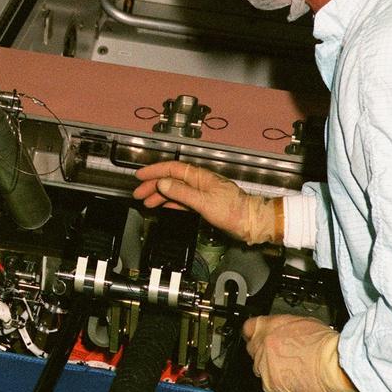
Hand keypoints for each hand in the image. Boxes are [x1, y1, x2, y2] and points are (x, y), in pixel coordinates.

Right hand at [133, 161, 281, 243]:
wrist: (252, 221)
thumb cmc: (234, 212)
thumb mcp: (204, 203)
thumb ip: (182, 193)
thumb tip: (163, 183)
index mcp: (199, 177)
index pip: (171, 169)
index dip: (154, 171)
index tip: (140, 176)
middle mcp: (199, 181)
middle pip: (171, 179)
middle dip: (153, 185)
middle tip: (138, 193)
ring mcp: (202, 192)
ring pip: (175, 189)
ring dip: (160, 195)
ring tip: (147, 202)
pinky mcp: (205, 202)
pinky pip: (183, 199)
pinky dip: (171, 202)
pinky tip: (165, 206)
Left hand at [243, 315, 354, 391]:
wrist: (331, 361)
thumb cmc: (322, 341)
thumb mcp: (298, 322)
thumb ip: (280, 327)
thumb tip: (278, 332)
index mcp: (267, 325)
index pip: (248, 328)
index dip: (254, 334)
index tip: (258, 338)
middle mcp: (261, 343)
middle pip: (252, 349)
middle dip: (262, 353)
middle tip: (278, 356)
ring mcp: (264, 363)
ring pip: (259, 368)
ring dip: (269, 369)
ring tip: (289, 368)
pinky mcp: (270, 382)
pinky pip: (268, 385)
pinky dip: (277, 384)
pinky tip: (291, 379)